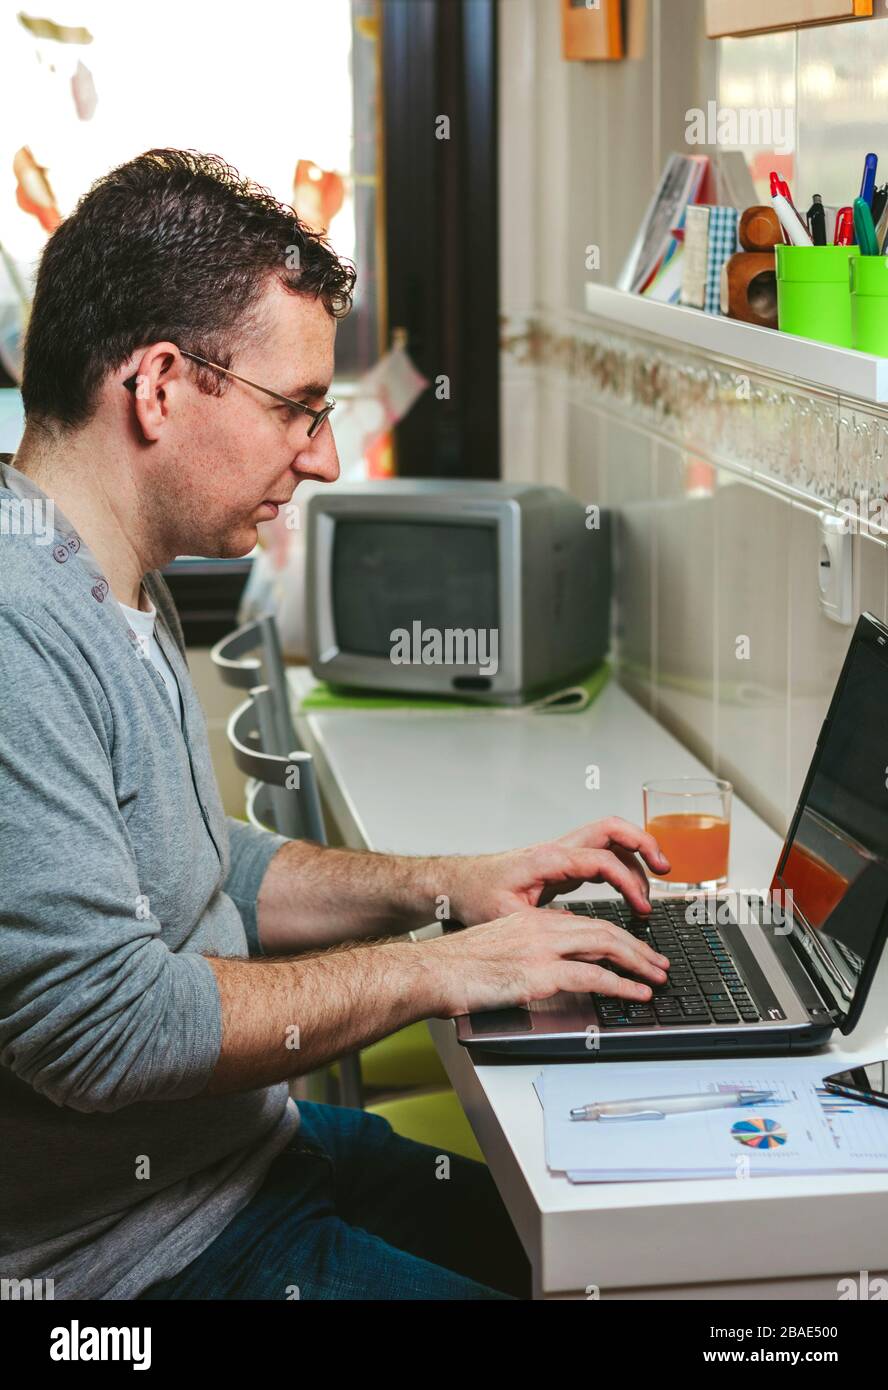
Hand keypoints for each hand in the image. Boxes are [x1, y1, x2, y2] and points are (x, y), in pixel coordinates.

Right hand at [419, 906, 670, 1016]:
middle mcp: (542, 928)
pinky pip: (594, 976)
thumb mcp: (498, 950)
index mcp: (533, 921)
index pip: (586, 924)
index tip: (632, 951)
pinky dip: (622, 984)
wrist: (433, 971)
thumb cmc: (456, 968)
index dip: (616, 937)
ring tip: (658, 977)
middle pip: (604, 930)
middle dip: (637, 947)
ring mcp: (542, 948)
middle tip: (658, 963)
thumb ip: (527, 954)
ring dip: (638, 962)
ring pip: (606, 945)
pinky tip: (637, 992)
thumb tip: (548, 971)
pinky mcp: (541, 972)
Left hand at [443, 817, 670, 924]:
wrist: (459, 883)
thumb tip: (577, 933)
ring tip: (653, 888)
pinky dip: (622, 868)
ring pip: (610, 840)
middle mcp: (558, 850)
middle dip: (643, 843)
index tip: (641, 908)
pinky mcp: (563, 865)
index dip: (627, 881)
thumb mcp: (505, 916)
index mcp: (547, 859)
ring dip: (636, 857)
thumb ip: (542, 924)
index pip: (600, 859)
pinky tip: (630, 893)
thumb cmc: (477, 896)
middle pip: (611, 829)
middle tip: (665, 869)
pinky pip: (601, 857)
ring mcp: (562, 854)